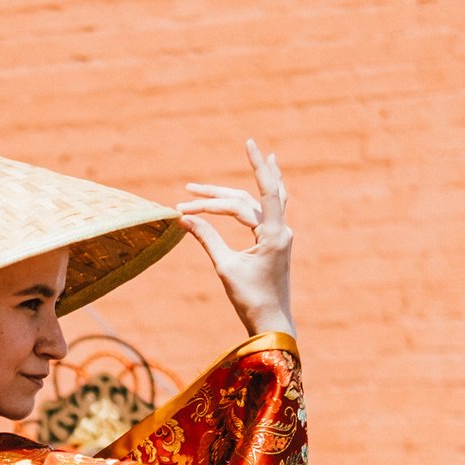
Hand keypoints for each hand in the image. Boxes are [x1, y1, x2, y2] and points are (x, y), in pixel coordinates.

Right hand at [180, 140, 294, 337]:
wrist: (271, 322)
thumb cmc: (250, 299)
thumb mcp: (225, 267)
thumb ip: (207, 238)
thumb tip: (184, 219)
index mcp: (274, 234)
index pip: (263, 191)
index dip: (256, 165)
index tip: (250, 143)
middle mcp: (281, 230)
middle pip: (247, 200)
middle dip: (217, 195)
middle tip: (189, 189)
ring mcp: (279, 236)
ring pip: (255, 205)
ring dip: (230, 195)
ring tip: (221, 176)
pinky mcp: (275, 243)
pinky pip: (264, 212)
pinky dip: (254, 198)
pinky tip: (262, 181)